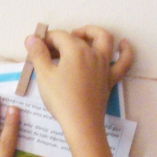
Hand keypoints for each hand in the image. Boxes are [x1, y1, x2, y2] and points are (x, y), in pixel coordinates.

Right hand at [24, 26, 132, 143]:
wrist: (81, 123)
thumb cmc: (61, 99)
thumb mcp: (44, 76)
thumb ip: (38, 54)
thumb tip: (32, 38)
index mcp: (75, 49)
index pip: (58, 36)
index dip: (45, 40)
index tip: (36, 50)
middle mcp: (92, 52)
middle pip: (78, 37)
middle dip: (63, 38)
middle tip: (52, 49)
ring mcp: (104, 65)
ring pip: (104, 40)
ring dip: (93, 33)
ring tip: (82, 35)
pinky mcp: (110, 78)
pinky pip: (123, 62)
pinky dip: (125, 51)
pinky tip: (123, 44)